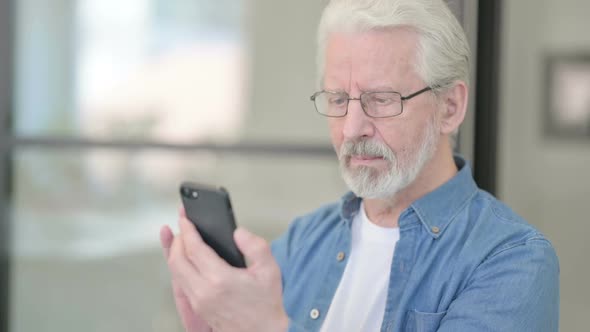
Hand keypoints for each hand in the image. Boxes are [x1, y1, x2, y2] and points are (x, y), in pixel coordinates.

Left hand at [165, 209, 288, 331]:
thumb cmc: (267, 305)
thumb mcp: (270, 270)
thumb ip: (255, 246)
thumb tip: (238, 233)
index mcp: (220, 279)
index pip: (194, 249)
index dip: (187, 230)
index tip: (185, 218)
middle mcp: (204, 291)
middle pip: (177, 260)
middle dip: (177, 240)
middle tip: (183, 227)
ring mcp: (199, 302)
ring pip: (176, 273)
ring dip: (175, 254)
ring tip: (182, 240)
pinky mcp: (199, 309)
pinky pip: (181, 284)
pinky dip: (180, 268)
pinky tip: (187, 260)